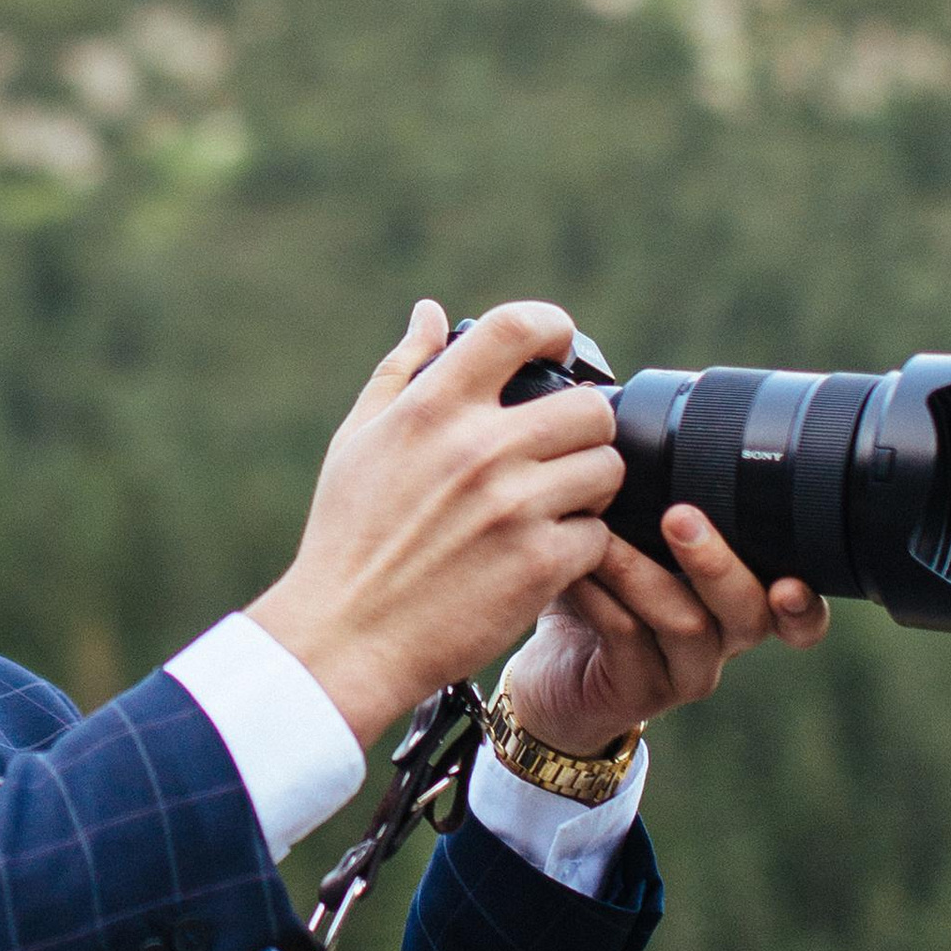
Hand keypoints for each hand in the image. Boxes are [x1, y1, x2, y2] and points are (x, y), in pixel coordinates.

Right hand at [249, 299, 624, 747]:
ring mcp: (515, 507)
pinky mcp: (539, 564)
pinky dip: (581, 548)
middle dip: (584, 427)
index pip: (518, 327)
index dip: (554, 328)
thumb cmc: (346, 539)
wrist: (344, 638)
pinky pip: (598, 536)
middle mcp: (479, 448)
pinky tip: (544, 557)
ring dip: (589, 488)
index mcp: (433, 409)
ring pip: (606, 469)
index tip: (560, 348)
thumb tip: (431, 312)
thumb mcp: (357, 441)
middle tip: (563, 452)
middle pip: (589, 407)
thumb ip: (400, 370)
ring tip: (555, 507)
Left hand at [501, 508, 829, 758]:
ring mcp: (683, 671)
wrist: (552, 665)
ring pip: (687, 624)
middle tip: (679, 517)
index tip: (794, 578)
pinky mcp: (636, 692)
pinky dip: (601, 598)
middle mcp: (724, 639)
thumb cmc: (599, 593)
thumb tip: (636, 418)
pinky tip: (575, 571)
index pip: (799, 609)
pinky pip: (628, 639)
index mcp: (739, 601)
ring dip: (642, 572)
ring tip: (601, 536)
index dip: (806, 601)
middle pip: (750, 612)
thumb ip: (653, 499)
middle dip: (718, 563)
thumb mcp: (633, 541)